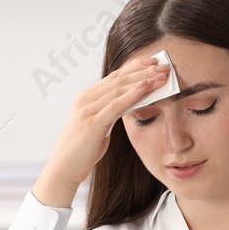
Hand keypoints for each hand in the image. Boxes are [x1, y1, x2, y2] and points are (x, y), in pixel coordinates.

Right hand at [32, 54, 171, 209]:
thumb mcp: (99, 126)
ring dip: (143, 80)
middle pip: (119, 78)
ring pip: (119, 88)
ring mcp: (87, 110)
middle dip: (143, 70)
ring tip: (161, 75)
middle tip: (163, 65)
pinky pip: (116, 105)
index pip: (114, 76)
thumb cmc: (82, 150)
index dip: (135, 67)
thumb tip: (128, 105)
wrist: (64, 168)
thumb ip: (110, 113)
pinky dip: (132, 95)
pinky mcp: (92, 123)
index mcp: (87, 98)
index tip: (153, 61)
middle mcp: (86, 99)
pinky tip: (146, 87)